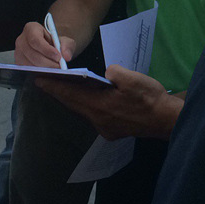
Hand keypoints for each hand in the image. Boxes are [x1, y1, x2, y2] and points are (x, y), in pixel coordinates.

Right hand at [14, 21, 74, 68]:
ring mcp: (18, 52)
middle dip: (48, 62)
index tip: (58, 56)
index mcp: (31, 28)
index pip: (35, 40)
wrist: (51, 48)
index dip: (46, 50)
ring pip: (30, 64)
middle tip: (59, 66)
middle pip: (32, 54)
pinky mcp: (18, 63)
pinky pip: (28, 71)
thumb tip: (66, 56)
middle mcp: (21, 40)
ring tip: (55, 68)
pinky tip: (48, 71)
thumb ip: (67, 46)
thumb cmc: (55, 42)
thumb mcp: (64, 40)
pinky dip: (39, 73)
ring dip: (44, 69)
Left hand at [36, 65, 183, 140]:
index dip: (54, 86)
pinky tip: (84, 98)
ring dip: (71, 99)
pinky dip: (84, 105)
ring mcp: (104, 127)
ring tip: (60, 87)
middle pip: (72, 104)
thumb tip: (105, 73)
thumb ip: (115, 73)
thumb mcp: (133, 79)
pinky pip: (91, 115)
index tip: (38, 80)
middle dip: (58, 92)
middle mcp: (97, 119)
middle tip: (43, 81)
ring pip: (81, 110)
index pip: (71, 94)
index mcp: (100, 106)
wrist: (166, 120)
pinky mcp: (111, 130)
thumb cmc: (150, 98)